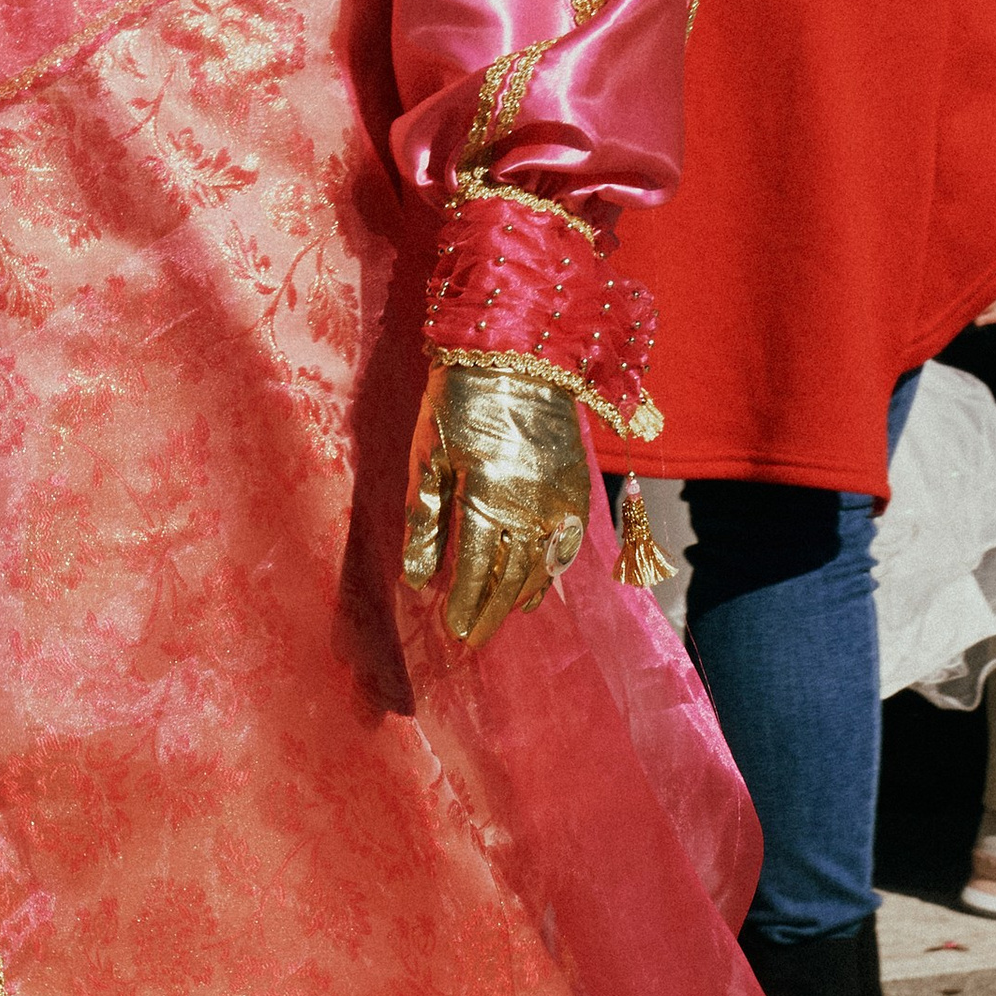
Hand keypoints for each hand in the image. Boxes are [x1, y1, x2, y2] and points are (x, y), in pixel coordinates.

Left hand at [404, 362, 591, 647]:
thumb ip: (424, 521)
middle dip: (491, 613)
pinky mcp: (577, 487)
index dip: (465, 604)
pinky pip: (570, 543)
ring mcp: (559, 499)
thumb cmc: (457, 402)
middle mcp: (529, 507)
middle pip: (512, 577)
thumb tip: (418, 580)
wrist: (516, 356)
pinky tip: (541, 584)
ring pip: (543, 566)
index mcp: (486, 499)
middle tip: (474, 640)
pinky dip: (555, 569)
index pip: (477, 570)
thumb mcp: (428, 457)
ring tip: (504, 618)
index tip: (453, 629)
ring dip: (522, 596)